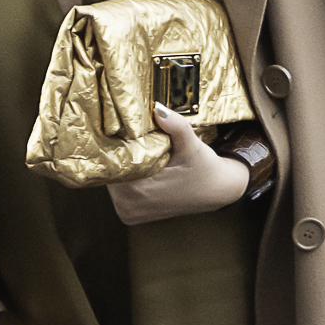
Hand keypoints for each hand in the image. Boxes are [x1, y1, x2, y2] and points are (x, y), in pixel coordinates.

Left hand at [107, 103, 249, 225]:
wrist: (215, 191)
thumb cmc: (203, 167)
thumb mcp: (191, 145)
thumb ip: (176, 127)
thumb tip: (158, 108)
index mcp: (136, 191)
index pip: (111, 162)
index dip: (115, 145)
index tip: (122, 130)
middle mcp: (127, 206)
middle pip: (110, 171)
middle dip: (118, 154)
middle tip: (130, 137)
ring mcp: (126, 213)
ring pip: (112, 180)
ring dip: (121, 166)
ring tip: (135, 152)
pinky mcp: (129, 216)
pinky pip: (118, 191)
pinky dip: (125, 179)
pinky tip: (138, 167)